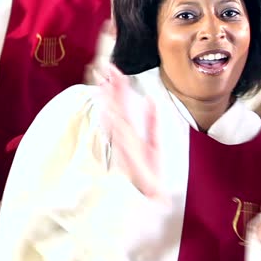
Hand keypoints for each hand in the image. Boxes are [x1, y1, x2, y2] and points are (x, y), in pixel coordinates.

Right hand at [101, 65, 161, 198]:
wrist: (152, 193)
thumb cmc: (151, 170)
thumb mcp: (155, 141)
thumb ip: (152, 121)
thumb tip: (151, 99)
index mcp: (130, 129)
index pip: (123, 103)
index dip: (119, 86)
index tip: (114, 69)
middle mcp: (124, 134)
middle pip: (117, 106)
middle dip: (112, 88)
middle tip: (108, 67)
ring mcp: (123, 143)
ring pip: (115, 117)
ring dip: (110, 101)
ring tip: (106, 83)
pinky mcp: (126, 154)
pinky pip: (119, 135)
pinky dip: (112, 123)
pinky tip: (108, 110)